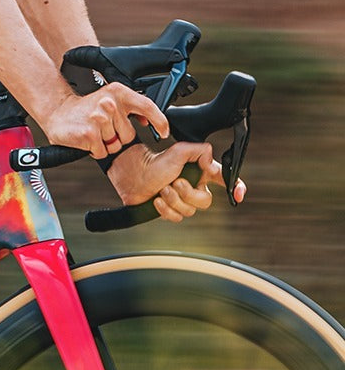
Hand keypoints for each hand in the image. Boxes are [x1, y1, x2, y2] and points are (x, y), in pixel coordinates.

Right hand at [41, 83, 169, 159]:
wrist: (57, 112)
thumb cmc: (86, 109)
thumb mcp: (112, 100)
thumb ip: (132, 109)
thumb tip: (149, 121)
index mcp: (118, 92)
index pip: (147, 106)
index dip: (160, 121)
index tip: (164, 132)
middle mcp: (109, 103)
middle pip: (129, 134)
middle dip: (118, 137)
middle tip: (103, 129)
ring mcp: (99, 119)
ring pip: (116, 145)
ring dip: (106, 144)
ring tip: (93, 133)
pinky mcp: (89, 134)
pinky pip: (102, 152)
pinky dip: (95, 150)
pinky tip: (86, 140)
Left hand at [107, 141, 247, 222]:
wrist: (131, 175)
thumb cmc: (153, 162)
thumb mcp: (178, 151)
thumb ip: (199, 151)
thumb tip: (212, 166)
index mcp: (199, 172)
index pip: (224, 179)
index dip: (237, 187)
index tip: (238, 194)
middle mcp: (193, 186)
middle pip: (205, 201)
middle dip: (189, 193)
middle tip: (175, 182)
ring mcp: (181, 200)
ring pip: (189, 210)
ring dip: (173, 199)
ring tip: (162, 188)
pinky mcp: (170, 211)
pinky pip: (176, 218)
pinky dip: (165, 209)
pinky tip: (157, 200)